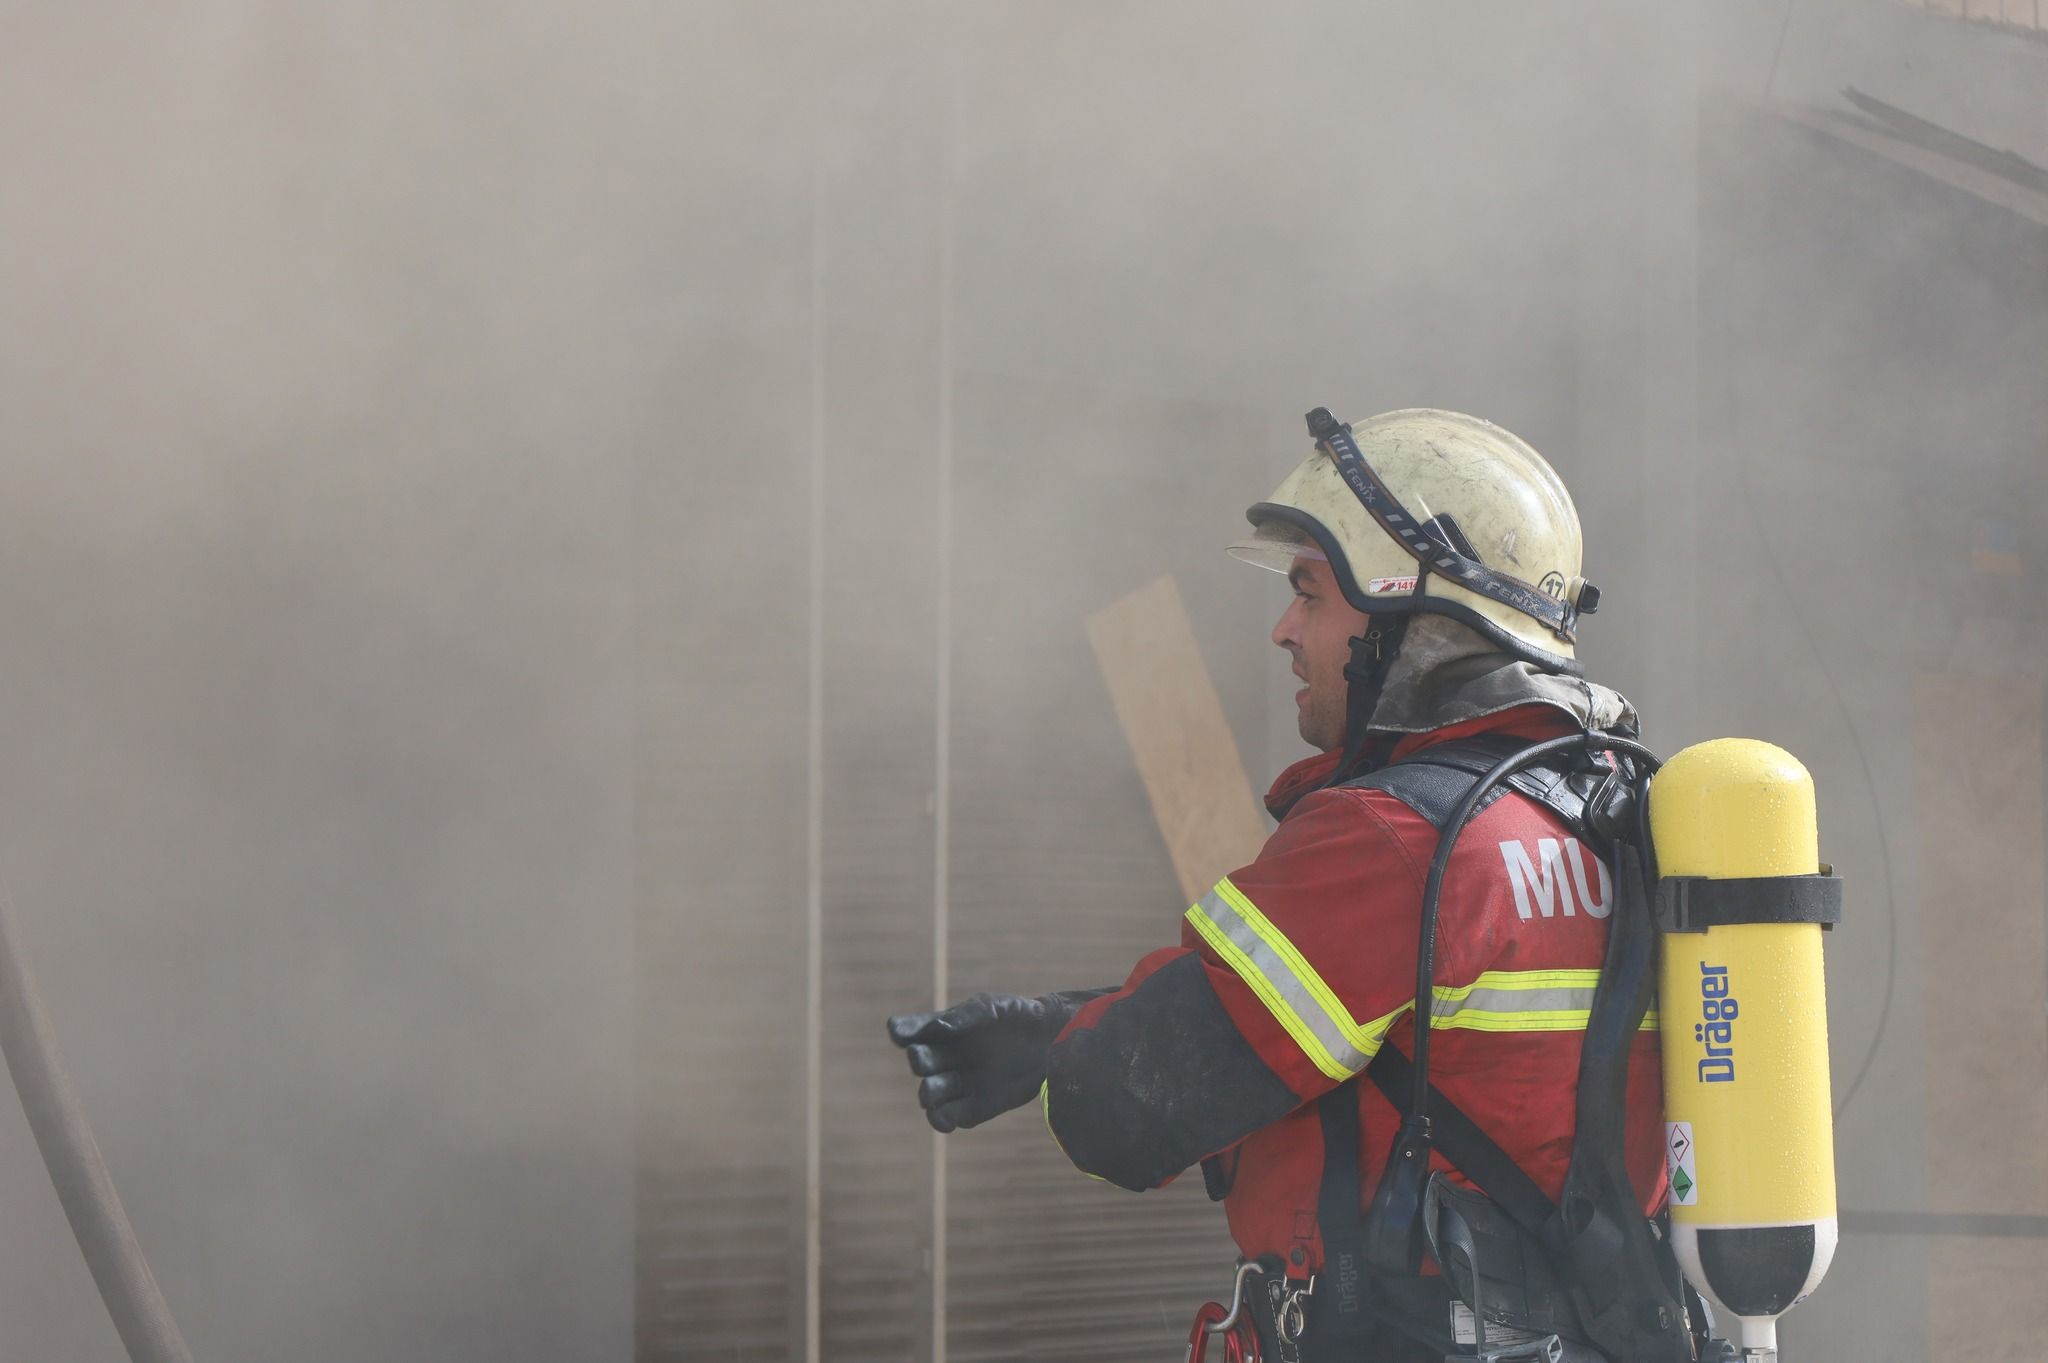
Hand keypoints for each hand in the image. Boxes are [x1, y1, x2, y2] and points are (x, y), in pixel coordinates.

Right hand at [885, 989, 1108, 1131]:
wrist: (1050, 1042)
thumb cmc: (1017, 1017)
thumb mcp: (989, 1009)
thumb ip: (962, 1018)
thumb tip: (935, 1028)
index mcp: (942, 1029)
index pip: (908, 1031)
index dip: (902, 1032)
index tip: (901, 1034)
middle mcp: (945, 1057)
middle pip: (919, 1063)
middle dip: (919, 1061)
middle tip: (923, 1059)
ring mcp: (958, 1083)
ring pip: (930, 1094)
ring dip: (928, 1093)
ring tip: (932, 1090)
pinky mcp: (974, 1107)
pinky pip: (948, 1118)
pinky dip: (941, 1120)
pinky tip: (945, 1118)